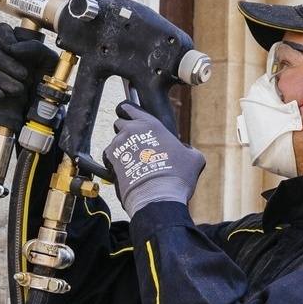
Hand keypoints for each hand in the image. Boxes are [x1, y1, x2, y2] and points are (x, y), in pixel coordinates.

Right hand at [0, 23, 58, 128]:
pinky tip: (3, 96)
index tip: (12, 47)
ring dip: (5, 81)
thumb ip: (36, 48)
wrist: (46, 104)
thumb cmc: (49, 79)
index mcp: (18, 46)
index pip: (2, 31)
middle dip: (9, 65)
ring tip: (20, 90)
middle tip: (25, 76)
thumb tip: (14, 48)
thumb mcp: (50, 61)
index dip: (3, 35)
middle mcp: (4, 57)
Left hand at [103, 102, 205, 217]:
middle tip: (135, 143)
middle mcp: (131, 130)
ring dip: (122, 148)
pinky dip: (115, 162)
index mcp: (150, 124)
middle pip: (119, 122)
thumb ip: (187, 149)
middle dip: (125, 130)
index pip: (130, 107)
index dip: (128, 110)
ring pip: (115, 141)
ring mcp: (118, 144)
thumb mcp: (194, 158)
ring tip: (134, 163)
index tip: (129, 115)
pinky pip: (108, 156)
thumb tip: (186, 151)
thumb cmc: (177, 176)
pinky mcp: (110, 159)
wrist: (158, 196)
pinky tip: (126, 171)